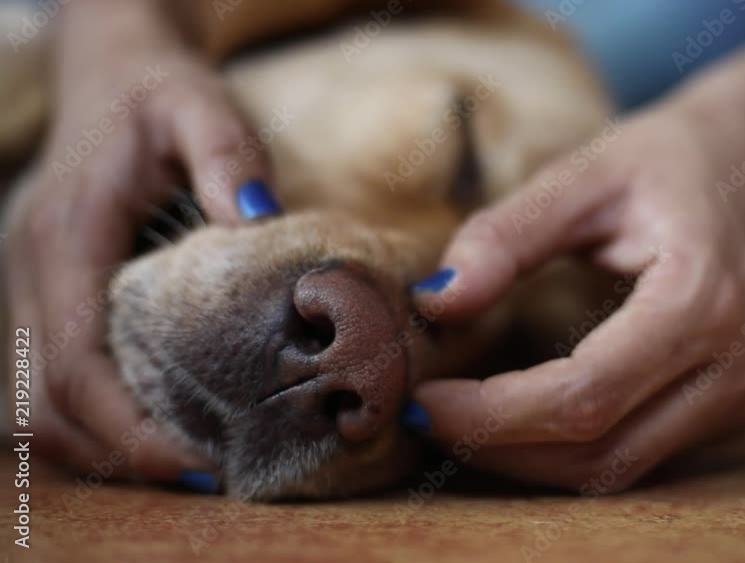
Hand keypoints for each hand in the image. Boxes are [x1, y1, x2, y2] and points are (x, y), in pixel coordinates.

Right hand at [4, 2, 274, 482]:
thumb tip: (260, 222)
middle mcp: (34, 276)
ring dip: (105, 447)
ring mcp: (36, 291)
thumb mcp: (195, 105)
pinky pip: (53, 383)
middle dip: (120, 454)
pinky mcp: (55, 298)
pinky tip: (160, 425)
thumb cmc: (154, 91)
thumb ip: (226, 155)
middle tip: (212, 474)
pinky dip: (98, 421)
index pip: (75, 364)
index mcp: (65, 241)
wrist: (109, 73)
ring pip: (39, 404)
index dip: (129, 428)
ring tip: (191, 462)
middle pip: (46, 404)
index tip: (202, 462)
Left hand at [413, 93, 744, 490]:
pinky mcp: (742, 406)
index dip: (494, 414)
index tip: (423, 401)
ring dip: (532, 461)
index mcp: (703, 299)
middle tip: (428, 416)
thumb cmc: (667, 160)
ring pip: (621, 468)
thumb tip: (434, 303)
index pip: (586, 394)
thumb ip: (505, 237)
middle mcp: (740, 365)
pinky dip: (574, 448)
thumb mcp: (580, 176)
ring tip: (465, 421)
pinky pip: (645, 454)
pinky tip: (524, 417)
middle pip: (602, 450)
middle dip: (502, 448)